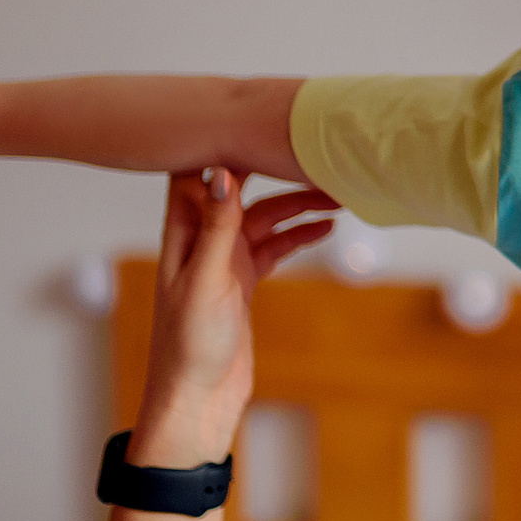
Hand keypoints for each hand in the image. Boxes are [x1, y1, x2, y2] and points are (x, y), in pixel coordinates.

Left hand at [131, 169, 337, 467]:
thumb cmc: (188, 347)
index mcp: (183, 234)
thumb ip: (216, 228)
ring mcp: (224, 260)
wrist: (197, 401)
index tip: (259, 119)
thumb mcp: (206, 283)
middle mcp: (202, 241)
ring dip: (298, 204)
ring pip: (265, 216)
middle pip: (240, 188)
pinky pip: (275, 246)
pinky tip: (326, 227)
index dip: (222, 142)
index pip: (198, 172)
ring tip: (336, 194)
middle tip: (311, 149)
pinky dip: (300, 235)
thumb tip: (221, 171)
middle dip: (272, 167)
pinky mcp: (243, 282)